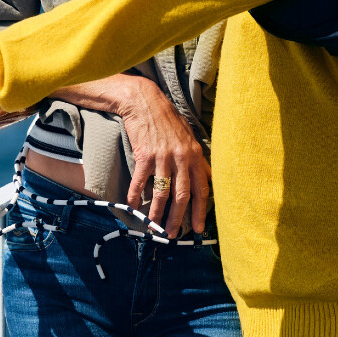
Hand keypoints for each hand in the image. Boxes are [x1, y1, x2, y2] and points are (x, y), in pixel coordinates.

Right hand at [114, 79, 210, 235]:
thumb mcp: (188, 137)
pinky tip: (132, 208)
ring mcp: (163, 156)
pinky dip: (136, 197)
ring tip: (154, 228)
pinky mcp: (145, 154)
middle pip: (182, 195)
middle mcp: (181, 158)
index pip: (202, 188)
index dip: (201, 210)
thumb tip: (205, 178)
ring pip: (162, 193)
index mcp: (195, 155)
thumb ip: (196, 159)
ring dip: (157, 214)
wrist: (145, 101)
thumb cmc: (167, 120)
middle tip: (173, 235)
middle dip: (178, 219)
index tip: (199, 227)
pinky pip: (141, 181)